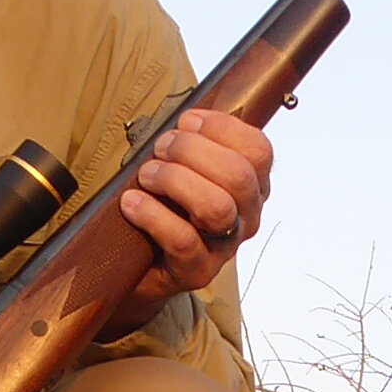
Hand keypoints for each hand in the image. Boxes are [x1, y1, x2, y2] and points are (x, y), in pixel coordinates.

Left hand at [116, 108, 271, 312]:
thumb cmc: (165, 208)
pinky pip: (183, 240)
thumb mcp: (185, 170)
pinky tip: (132, 202)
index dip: (222, 128)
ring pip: (217, 208)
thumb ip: (193, 145)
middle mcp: (246, 217)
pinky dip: (153, 215)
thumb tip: (183, 120)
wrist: (142, 267)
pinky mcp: (199, 271)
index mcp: (251, 186)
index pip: (259, 150)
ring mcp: (225, 247)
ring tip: (147, 174)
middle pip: (239, 176)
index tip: (186, 121)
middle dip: (193, 151)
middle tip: (161, 148)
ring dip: (175, 180)